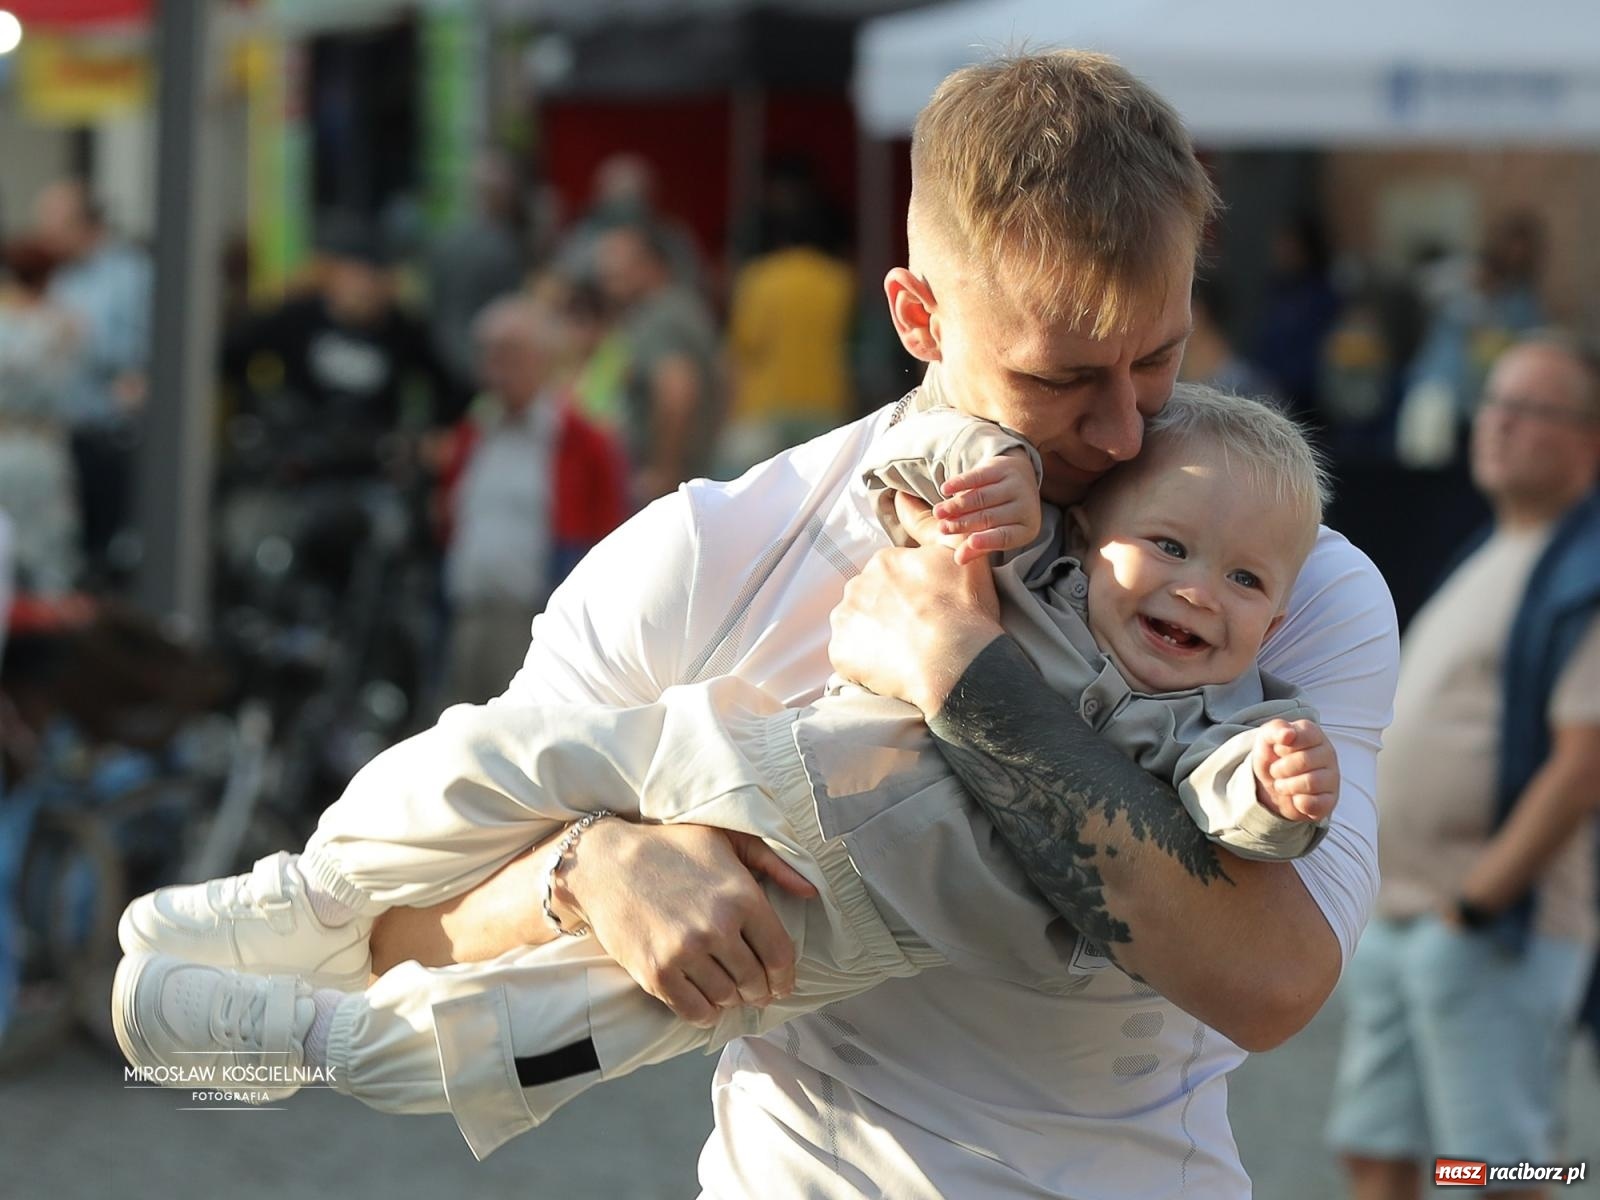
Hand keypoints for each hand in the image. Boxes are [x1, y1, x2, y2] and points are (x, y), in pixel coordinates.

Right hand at [554, 820, 817, 1027]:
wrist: (604, 863)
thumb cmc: (670, 847)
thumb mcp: (725, 840)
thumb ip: (773, 863)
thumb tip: (811, 892)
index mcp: (740, 897)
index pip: (780, 954)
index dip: (785, 975)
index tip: (782, 982)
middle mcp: (717, 928)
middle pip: (755, 981)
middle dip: (759, 990)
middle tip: (755, 990)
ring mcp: (685, 954)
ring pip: (727, 998)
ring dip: (731, 998)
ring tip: (727, 987)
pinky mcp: (656, 974)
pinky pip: (695, 1011)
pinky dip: (706, 1012)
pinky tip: (705, 999)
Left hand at [829, 534, 1003, 715]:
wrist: (955, 660)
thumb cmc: (963, 608)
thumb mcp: (958, 553)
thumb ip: (928, 524)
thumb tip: (902, 498)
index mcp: (883, 561)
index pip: (889, 575)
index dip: (908, 593)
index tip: (925, 607)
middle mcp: (857, 585)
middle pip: (868, 597)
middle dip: (886, 611)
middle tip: (914, 630)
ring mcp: (846, 619)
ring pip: (856, 624)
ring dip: (872, 634)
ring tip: (903, 651)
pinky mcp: (840, 651)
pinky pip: (848, 655)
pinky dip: (864, 661)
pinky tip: (890, 666)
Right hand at [931, 452, 1042, 565]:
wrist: (1019, 478)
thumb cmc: (1003, 515)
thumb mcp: (995, 534)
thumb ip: (977, 548)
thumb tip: (958, 560)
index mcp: (1027, 528)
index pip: (1007, 537)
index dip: (989, 540)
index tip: (970, 543)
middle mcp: (1026, 506)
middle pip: (989, 517)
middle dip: (962, 523)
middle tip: (942, 528)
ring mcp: (1016, 484)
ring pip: (981, 497)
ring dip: (956, 505)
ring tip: (938, 513)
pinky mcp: (1002, 468)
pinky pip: (978, 476)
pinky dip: (960, 483)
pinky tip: (945, 489)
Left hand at [1252, 718, 1338, 820]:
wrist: (1271, 784)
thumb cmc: (1274, 756)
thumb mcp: (1267, 738)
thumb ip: (1275, 730)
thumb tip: (1288, 734)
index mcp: (1314, 735)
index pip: (1303, 736)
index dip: (1282, 746)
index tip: (1277, 749)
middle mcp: (1328, 754)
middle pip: (1303, 761)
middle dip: (1280, 768)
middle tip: (1276, 770)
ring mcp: (1332, 778)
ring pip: (1309, 783)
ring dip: (1286, 786)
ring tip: (1282, 784)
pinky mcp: (1330, 800)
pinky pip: (1312, 804)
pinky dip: (1296, 802)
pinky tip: (1295, 796)